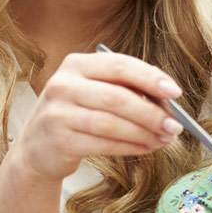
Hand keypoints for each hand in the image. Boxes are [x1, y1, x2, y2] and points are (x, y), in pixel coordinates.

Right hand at [12, 52, 185, 181]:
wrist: (36, 148)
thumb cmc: (74, 115)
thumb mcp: (92, 91)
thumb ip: (124, 89)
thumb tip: (167, 99)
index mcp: (75, 64)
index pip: (119, 65)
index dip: (150, 77)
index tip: (174, 92)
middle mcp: (63, 84)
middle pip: (117, 96)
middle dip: (151, 112)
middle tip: (175, 125)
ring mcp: (58, 113)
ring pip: (112, 123)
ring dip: (144, 133)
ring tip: (164, 139)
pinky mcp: (60, 140)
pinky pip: (104, 143)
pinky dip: (131, 147)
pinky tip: (146, 148)